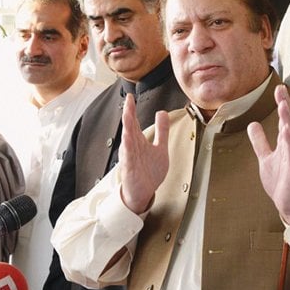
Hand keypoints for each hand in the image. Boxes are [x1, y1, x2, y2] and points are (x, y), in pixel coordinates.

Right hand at [118, 93, 169, 213]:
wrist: (144, 192)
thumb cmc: (149, 171)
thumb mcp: (160, 147)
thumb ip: (161, 131)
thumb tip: (162, 113)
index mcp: (139, 141)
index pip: (134, 122)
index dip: (132, 109)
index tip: (131, 97)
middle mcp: (133, 147)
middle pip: (130, 127)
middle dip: (128, 113)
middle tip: (128, 100)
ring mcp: (130, 157)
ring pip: (127, 139)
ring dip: (127, 127)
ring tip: (127, 114)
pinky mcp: (130, 168)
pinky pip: (128, 156)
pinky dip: (127, 147)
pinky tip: (127, 138)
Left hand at [247, 85, 289, 223]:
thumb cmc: (282, 181)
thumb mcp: (266, 157)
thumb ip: (260, 141)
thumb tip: (253, 125)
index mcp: (286, 143)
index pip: (284, 120)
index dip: (282, 104)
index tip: (279, 89)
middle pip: (289, 122)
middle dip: (285, 106)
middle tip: (281, 91)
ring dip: (288, 120)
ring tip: (283, 106)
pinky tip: (287, 132)